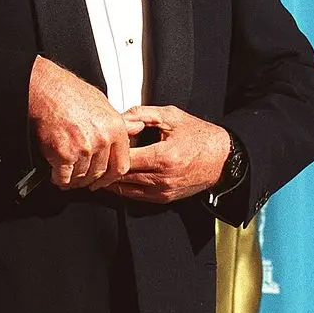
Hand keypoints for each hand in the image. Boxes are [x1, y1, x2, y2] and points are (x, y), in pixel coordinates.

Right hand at [28, 57, 144, 189]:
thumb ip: (121, 121)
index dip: (110, 177)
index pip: (120, 165)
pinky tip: (57, 174)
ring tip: (68, 176)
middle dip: (89, 179)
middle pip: (99, 173)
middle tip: (83, 179)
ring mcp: (83, 148)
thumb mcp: (102, 103)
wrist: (46, 90)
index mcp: (115, 128)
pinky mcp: (64, 154)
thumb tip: (138, 127)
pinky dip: (59, 179)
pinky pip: (63, 177)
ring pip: (81, 176)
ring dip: (74, 180)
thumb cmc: (70, 93)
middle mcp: (101, 139)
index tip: (104, 180)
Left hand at [96, 105, 229, 202]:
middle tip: (90, 158)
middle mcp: (162, 178)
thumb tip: (119, 116)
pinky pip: (135, 196)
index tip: (100, 143)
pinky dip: (122, 187)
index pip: (125, 158)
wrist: (223, 159)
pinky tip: (114, 177)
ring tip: (97, 168)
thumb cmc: (199, 135)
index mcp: (164, 157)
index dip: (110, 151)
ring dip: (110, 180)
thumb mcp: (171, 116)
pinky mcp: (164, 198)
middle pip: (122, 176)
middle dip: (105, 168)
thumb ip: (143, 114)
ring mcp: (163, 191)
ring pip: (125, 189)